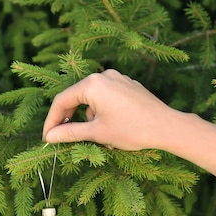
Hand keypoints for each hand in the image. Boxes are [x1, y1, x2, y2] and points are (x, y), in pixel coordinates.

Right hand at [42, 69, 179, 150]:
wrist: (167, 127)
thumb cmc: (131, 129)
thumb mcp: (96, 133)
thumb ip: (70, 132)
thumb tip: (50, 137)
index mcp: (92, 84)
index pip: (62, 101)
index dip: (52, 121)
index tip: (48, 138)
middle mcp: (104, 76)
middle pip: (76, 98)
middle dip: (71, 120)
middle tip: (64, 138)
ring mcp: (118, 79)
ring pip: (92, 100)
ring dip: (90, 119)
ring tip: (100, 138)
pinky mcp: (128, 86)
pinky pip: (107, 98)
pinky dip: (103, 113)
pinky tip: (112, 129)